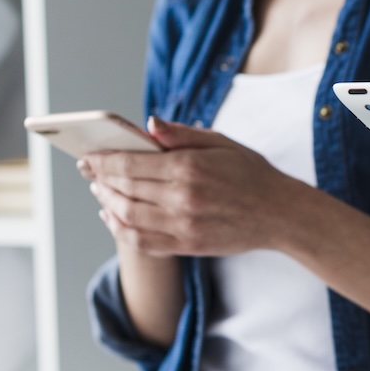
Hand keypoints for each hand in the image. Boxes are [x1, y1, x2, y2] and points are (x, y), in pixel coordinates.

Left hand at [80, 118, 302, 256]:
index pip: (130, 163)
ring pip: (127, 216)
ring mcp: (183, 225)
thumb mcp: (222, 142)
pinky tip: (112, 218)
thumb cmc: (252, 174)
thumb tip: (148, 125)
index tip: (89, 157)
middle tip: (90, 172)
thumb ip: (182, 134)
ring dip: (107, 203)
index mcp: (189, 167)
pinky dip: (120, 230)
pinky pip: (142, 242)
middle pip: (124, 189)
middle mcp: (182, 198)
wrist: (280, 214)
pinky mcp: (187, 245)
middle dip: (100, 179)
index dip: (103, 161)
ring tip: (100, 191)